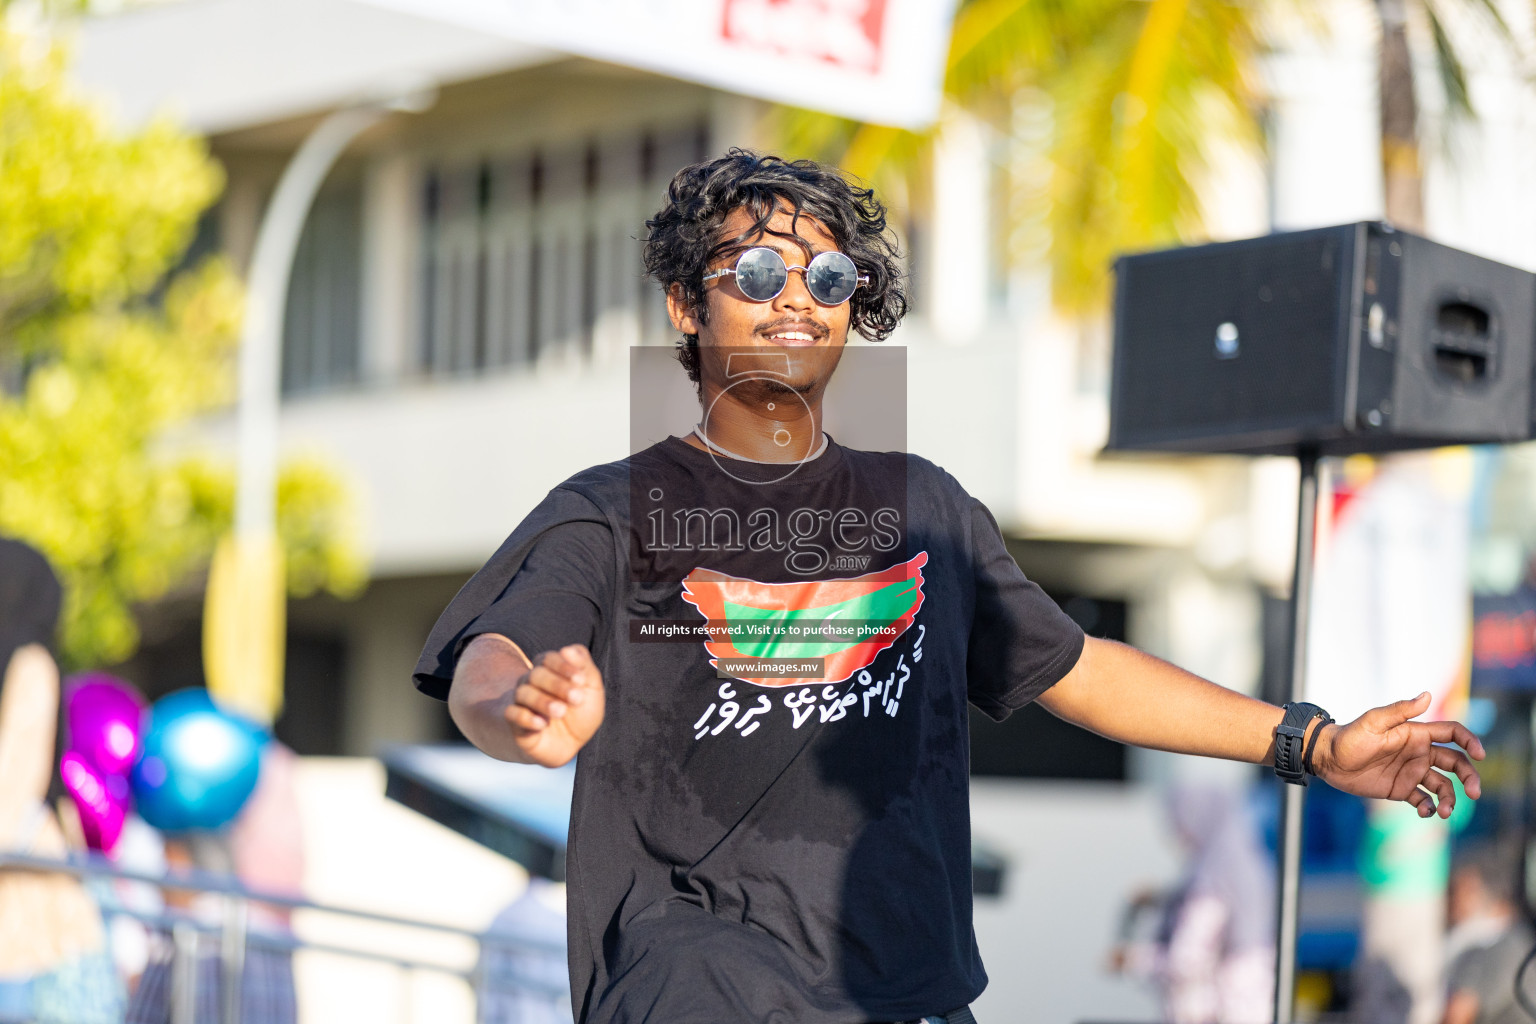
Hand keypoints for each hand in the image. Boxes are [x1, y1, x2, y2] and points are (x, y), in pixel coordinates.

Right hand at [504, 645, 605, 767]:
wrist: (569, 745)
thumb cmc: (580, 712)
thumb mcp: (591, 690)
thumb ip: (584, 667)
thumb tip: (567, 649)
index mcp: (550, 669)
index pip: (549, 658)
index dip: (563, 666)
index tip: (580, 680)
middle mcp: (532, 682)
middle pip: (536, 674)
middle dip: (557, 685)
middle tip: (576, 699)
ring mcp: (522, 702)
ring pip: (523, 693)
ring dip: (543, 701)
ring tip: (561, 712)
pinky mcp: (516, 723)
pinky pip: (512, 714)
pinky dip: (526, 717)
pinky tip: (542, 724)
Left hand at [1312, 692, 1484, 817]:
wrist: (1328, 759)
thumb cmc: (1349, 737)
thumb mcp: (1373, 721)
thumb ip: (1401, 711)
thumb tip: (1428, 695)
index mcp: (1416, 734)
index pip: (1452, 734)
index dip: (1470, 741)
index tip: (1480, 755)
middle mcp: (1419, 753)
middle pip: (1456, 763)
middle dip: (1469, 777)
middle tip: (1474, 793)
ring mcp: (1412, 772)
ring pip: (1443, 786)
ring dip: (1450, 799)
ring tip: (1444, 812)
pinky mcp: (1402, 789)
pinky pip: (1423, 800)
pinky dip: (1429, 808)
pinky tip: (1425, 812)